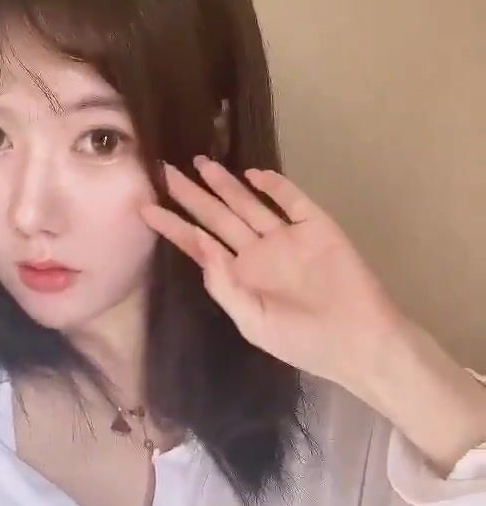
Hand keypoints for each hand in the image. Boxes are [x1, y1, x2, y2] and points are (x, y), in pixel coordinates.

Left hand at [140, 157, 407, 388]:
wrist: (359, 341)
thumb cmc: (303, 341)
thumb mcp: (252, 321)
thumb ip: (222, 283)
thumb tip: (199, 241)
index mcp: (240, 278)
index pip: (199, 246)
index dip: (173, 227)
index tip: (145, 207)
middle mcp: (258, 254)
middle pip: (217, 218)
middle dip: (192, 195)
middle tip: (164, 171)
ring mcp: (287, 238)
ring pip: (249, 204)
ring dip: (226, 184)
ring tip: (201, 163)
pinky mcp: (317, 227)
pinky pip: (292, 200)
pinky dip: (274, 185)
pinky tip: (253, 174)